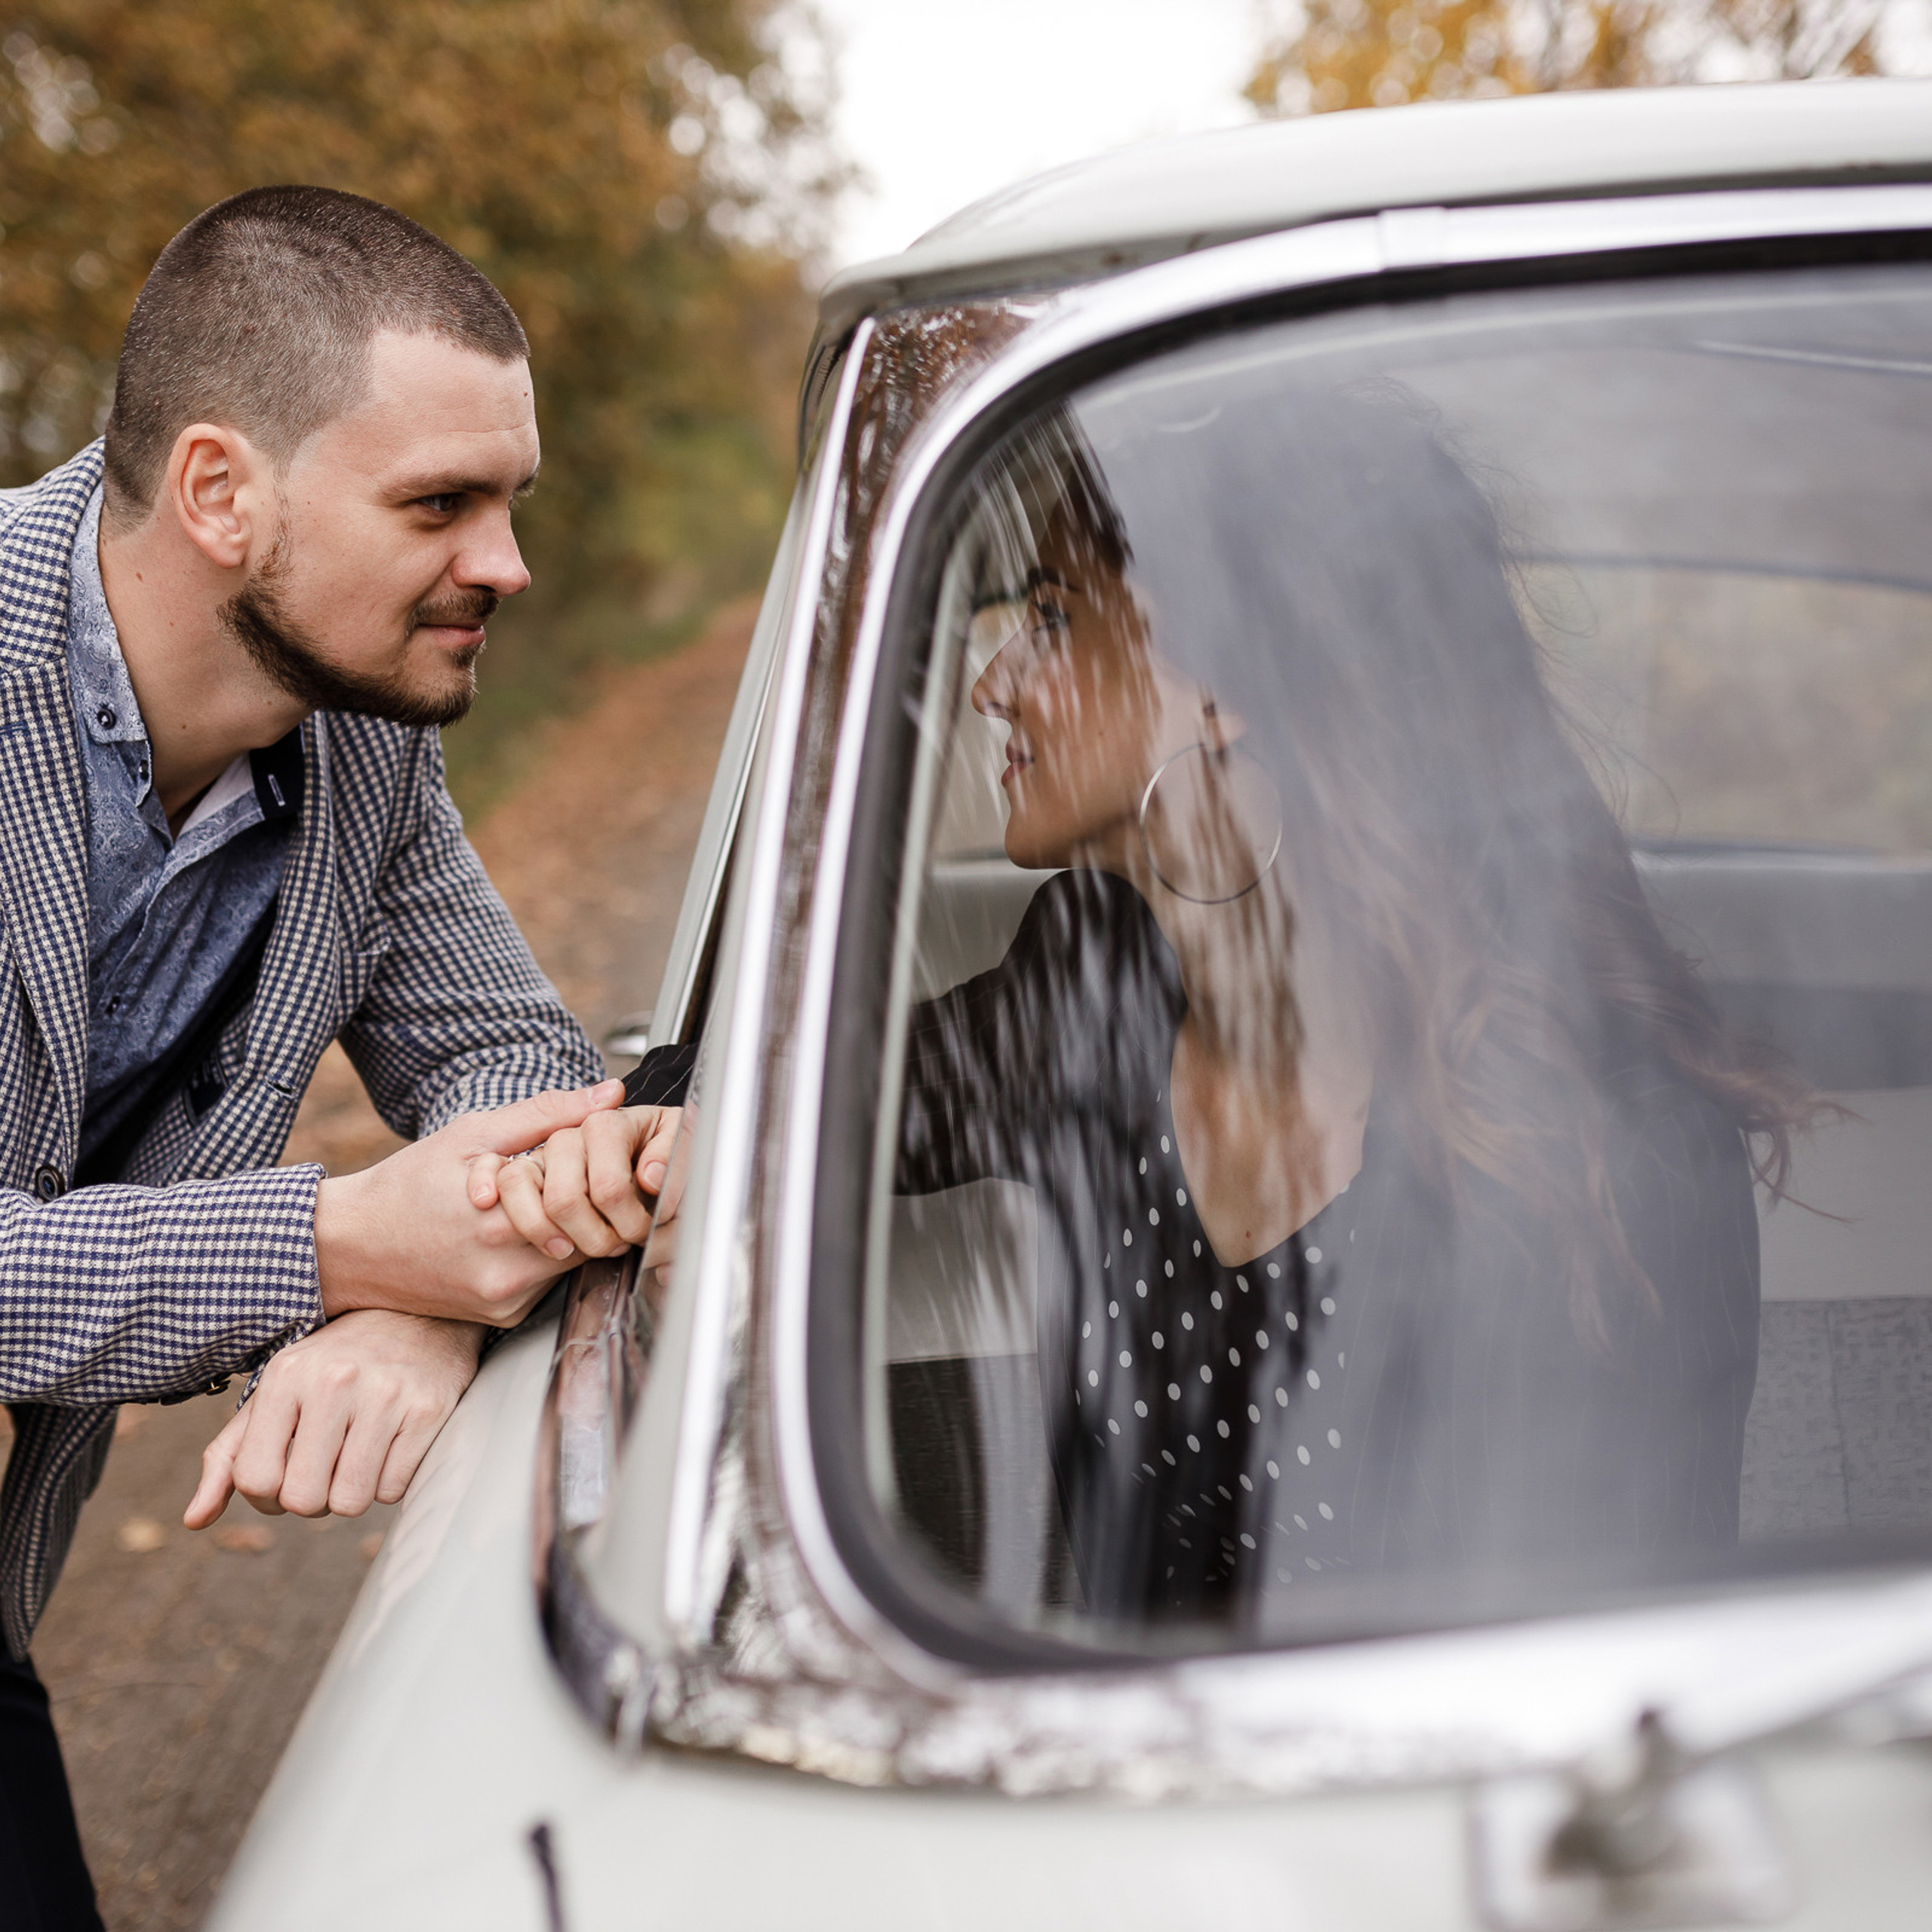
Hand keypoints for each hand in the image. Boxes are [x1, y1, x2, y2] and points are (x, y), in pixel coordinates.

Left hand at [183, 1310, 483, 1527]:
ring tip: (359, 1457)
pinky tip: (392, 1446)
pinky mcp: (428, 1409)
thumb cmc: (337, 1362)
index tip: (288, 1477)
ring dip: (353, 1494)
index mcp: (287, 1374)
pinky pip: (395, 1489)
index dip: (267, 1497)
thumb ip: (232, 1455)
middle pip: (303, 1499)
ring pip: (351, 1501)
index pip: (254, 1478)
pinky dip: (390, 1482)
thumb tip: (194, 1521)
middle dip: (313, 1500)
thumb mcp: (278, 1393)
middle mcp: (334, 1380)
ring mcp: (386, 1394)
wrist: (420, 1313)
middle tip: (328, 1471)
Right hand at [313, 1079, 625, 1325]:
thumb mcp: (472, 1135)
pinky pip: (548, 1284)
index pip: (596, 1199)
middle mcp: (509, 1271)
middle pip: (591, 1233)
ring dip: (568, 1229)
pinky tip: (518, 1235)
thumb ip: (547, 1114)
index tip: (581, 1158)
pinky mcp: (503, 1317)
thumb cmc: (407, 1185)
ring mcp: (507, 1300)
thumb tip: (611, 1094)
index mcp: (504, 1219)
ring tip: (537, 1205)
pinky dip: (544, 1256)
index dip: (595, 1172)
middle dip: (585, 1202)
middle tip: (563, 1180)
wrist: (350, 1248)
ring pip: (573, 1260)